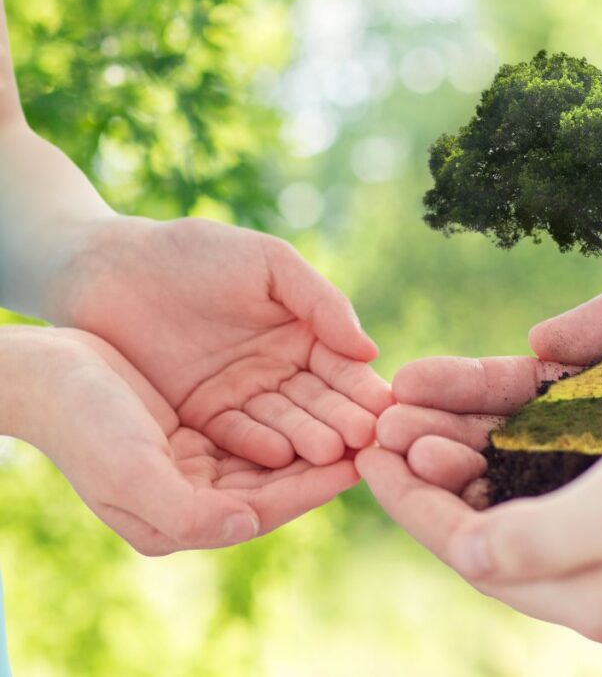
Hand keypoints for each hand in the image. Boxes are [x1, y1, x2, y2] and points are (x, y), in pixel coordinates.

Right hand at [1, 327, 359, 554]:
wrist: (44, 373)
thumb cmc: (82, 422)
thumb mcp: (130, 471)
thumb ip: (188, 512)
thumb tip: (248, 524)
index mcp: (180, 521)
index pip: (265, 509)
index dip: (315, 487)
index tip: (362, 463)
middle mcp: (194, 501)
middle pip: (277, 485)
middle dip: (325, 463)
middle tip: (376, 440)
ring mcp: (196, 467)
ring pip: (272, 456)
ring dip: (314, 437)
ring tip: (360, 418)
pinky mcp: (197, 433)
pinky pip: (256, 428)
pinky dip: (288, 415)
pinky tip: (321, 396)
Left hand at [52, 216, 392, 468]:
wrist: (110, 267)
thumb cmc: (195, 253)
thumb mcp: (269, 264)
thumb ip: (321, 302)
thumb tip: (371, 351)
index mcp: (305, 334)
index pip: (343, 368)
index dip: (362, 388)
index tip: (384, 408)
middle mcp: (280, 372)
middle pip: (319, 403)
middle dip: (343, 421)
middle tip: (364, 441)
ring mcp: (242, 397)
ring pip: (284, 424)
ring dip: (308, 440)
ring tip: (330, 454)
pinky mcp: (202, 419)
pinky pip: (236, 435)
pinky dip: (258, 446)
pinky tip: (281, 455)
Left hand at [361, 395, 601, 672]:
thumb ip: (540, 541)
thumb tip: (468, 550)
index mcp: (590, 597)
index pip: (470, 551)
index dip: (411, 500)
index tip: (368, 447)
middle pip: (493, 535)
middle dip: (436, 480)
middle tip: (390, 422)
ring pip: (531, 520)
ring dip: (480, 473)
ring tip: (434, 422)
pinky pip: (573, 511)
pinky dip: (530, 475)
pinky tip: (514, 441)